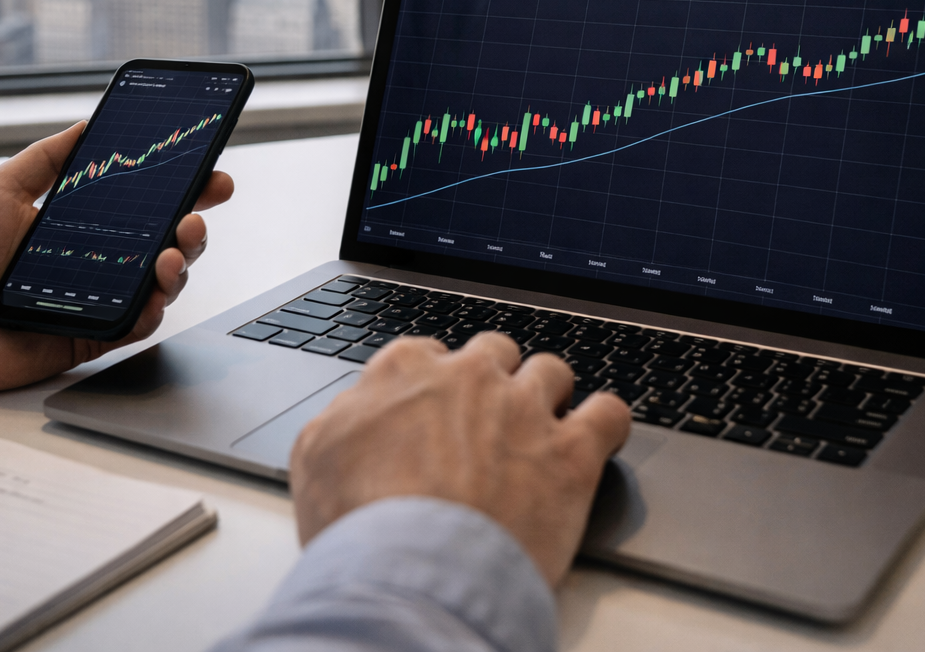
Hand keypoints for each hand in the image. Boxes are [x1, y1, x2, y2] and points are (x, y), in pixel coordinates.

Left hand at [0, 122, 234, 396]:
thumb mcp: (2, 185)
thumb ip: (51, 156)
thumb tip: (91, 122)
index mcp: (79, 224)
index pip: (144, 203)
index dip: (182, 189)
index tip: (209, 173)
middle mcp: (95, 261)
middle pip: (165, 241)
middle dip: (193, 224)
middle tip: (197, 211)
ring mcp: (96, 299)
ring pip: (161, 282)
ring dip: (180, 263)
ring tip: (171, 250)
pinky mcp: (89, 337)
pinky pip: (137, 325)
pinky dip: (153, 308)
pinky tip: (154, 290)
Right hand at [289, 331, 630, 586]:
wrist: (412, 570)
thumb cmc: (359, 522)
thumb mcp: (315, 458)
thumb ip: (342, 419)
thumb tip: (357, 412)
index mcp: (406, 370)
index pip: (427, 354)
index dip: (433, 385)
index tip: (434, 410)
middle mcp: (470, 376)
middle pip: (493, 353)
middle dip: (493, 381)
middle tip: (485, 423)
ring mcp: (525, 409)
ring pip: (552, 373)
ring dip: (548, 397)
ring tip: (541, 430)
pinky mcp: (572, 452)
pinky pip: (609, 413)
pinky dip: (606, 423)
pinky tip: (598, 437)